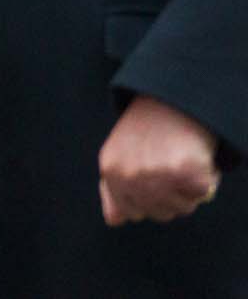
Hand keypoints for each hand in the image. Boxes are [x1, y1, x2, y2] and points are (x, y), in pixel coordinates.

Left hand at [99, 95, 220, 225]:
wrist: (172, 96)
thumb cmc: (147, 129)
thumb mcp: (120, 154)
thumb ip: (114, 190)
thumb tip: (115, 221)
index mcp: (110, 171)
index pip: (131, 212)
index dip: (148, 200)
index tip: (154, 179)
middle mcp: (131, 176)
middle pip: (160, 213)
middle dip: (170, 196)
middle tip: (170, 166)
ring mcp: (158, 175)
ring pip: (183, 208)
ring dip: (188, 190)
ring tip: (181, 160)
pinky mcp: (186, 172)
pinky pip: (203, 193)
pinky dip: (206, 178)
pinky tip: (196, 157)